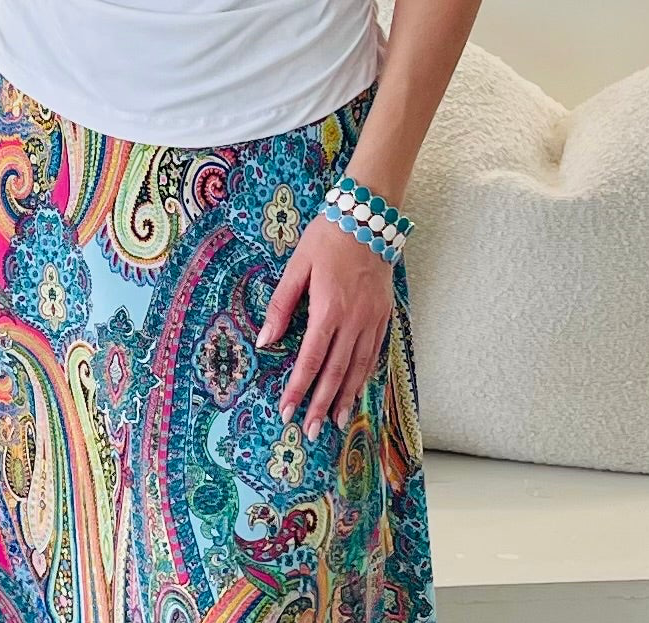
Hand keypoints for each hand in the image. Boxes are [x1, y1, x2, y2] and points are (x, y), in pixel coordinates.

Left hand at [255, 209, 394, 440]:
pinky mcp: (384, 314)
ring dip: (346, 398)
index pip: (311, 360)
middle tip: (308, 431)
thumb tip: (265, 340)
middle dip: (321, 404)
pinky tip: (357, 390)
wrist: (366, 218)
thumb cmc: (327, 239)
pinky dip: (365, 375)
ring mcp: (372, 319)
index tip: (287, 411)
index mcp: (328, 309)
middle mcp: (353, 320)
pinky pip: (374, 353)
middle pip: (336, 372)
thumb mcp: (297, 266)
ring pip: (359, 368)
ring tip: (335, 422)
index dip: (298, 388)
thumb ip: (281, 305)